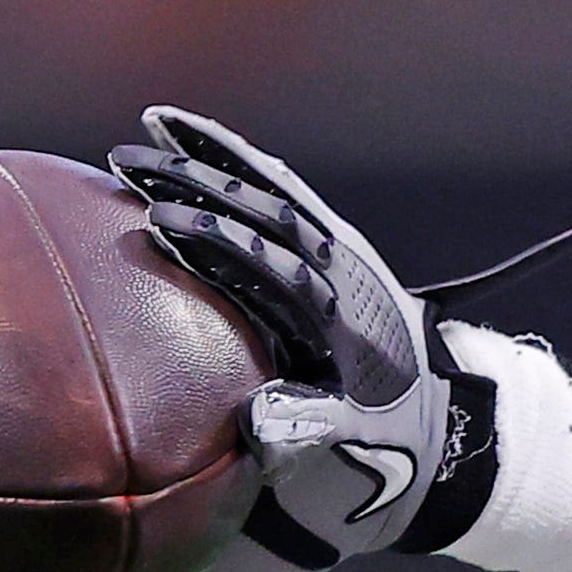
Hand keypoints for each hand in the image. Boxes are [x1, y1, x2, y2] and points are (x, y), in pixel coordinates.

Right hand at [108, 107, 515, 569]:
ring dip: (215, 156)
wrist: (444, 428)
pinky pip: (287, 195)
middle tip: (127, 160)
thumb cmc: (391, 446)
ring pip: (275, 189)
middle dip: (197, 181)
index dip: (216, 241)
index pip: (274, 263)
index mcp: (343, 315)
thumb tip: (258, 417)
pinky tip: (200, 143)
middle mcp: (343, 271)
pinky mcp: (335, 251)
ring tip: (154, 121)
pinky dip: (244, 164)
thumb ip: (312, 431)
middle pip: (267, 210)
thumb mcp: (358, 450)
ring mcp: (342, 255)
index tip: (156, 222)